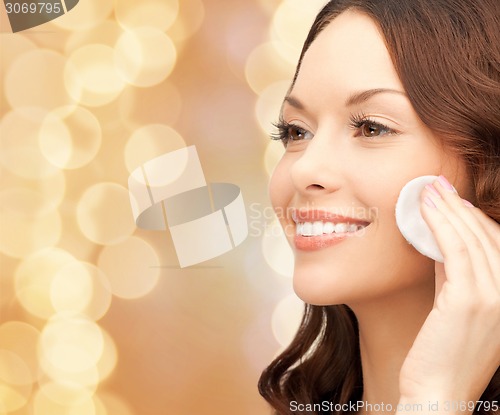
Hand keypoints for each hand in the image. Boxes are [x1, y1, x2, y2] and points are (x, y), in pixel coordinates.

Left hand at [397, 175, 499, 413]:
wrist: (438, 393)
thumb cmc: (442, 351)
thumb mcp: (455, 305)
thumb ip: (454, 274)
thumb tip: (440, 240)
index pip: (497, 245)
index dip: (474, 217)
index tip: (452, 198)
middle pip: (487, 237)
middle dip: (460, 206)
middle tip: (437, 184)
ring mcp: (496, 298)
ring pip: (472, 239)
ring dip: (448, 209)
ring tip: (428, 189)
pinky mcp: (471, 300)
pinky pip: (455, 250)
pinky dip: (441, 224)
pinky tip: (426, 209)